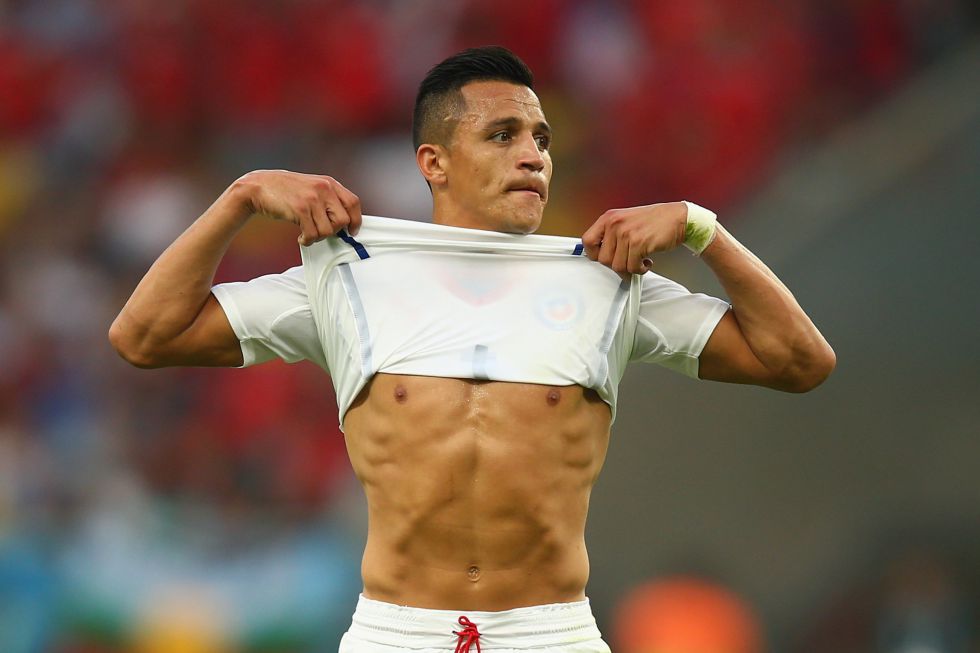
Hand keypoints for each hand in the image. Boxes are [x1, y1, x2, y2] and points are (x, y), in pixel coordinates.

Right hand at [235, 170, 361, 245]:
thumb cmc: (285, 190)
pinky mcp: (300, 209)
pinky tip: (301, 237)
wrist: (259, 186)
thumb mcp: (312, 188)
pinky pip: (313, 234)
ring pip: (328, 230)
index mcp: (329, 183)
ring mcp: (312, 198)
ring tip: (308, 233)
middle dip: (334, 231)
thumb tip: (345, 222)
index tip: (352, 231)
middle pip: (343, 220)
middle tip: (321, 231)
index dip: (356, 220)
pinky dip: (308, 240)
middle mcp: (323, 188)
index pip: (353, 203)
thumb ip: (328, 199)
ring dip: (318, 237)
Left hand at [581, 202, 687, 275]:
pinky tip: (646, 262)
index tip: (604, 258)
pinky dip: (640, 270)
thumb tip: (601, 254)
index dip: (594, 254)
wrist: (677, 217)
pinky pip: (632, 267)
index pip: (587, 241)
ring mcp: (626, 233)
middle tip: (628, 261)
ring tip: (639, 261)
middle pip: (603, 259)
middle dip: (616, 264)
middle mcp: (615, 224)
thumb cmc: (654, 220)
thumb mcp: (625, 221)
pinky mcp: (638, 243)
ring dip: (630, 269)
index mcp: (609, 218)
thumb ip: (611, 235)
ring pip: (617, 266)